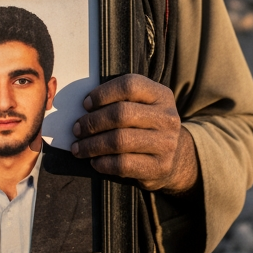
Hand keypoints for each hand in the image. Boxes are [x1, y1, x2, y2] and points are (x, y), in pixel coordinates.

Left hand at [71, 74, 197, 193]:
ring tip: (78, 148)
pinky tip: (95, 161)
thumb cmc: (147, 128)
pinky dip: (103, 163)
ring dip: (92, 145)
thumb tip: (84, 108)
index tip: (86, 104)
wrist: (175, 158)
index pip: (130, 85)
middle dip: (92, 122)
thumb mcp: (143, 107)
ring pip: (119, 141)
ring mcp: (166, 143)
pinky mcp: (160, 166)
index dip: (103, 93)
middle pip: (121, 114)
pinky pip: (123, 164)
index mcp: (161, 95)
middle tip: (77, 129)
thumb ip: (121, 101)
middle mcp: (167, 117)